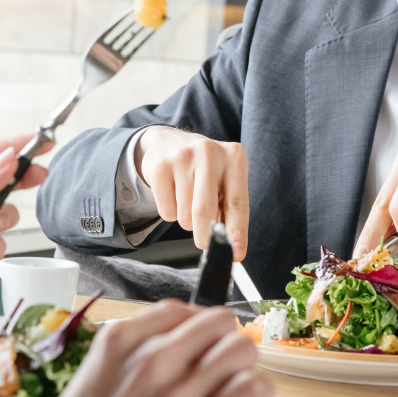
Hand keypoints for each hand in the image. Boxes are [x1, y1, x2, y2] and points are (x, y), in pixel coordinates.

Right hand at [45, 301, 272, 396]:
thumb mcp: (93, 382)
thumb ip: (130, 354)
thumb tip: (177, 342)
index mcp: (119, 342)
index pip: (180, 309)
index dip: (195, 327)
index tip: (197, 343)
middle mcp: (152, 360)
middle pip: (217, 321)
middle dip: (222, 342)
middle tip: (217, 366)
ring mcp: (180, 394)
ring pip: (241, 350)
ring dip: (240, 369)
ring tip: (230, 387)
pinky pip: (254, 388)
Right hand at [134, 126, 249, 260]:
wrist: (169, 142)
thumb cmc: (205, 170)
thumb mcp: (226, 180)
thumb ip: (231, 211)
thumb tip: (234, 250)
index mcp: (234, 157)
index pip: (237, 203)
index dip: (237, 232)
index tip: (236, 254)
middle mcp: (210, 153)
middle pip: (205, 212)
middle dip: (204, 236)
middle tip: (204, 241)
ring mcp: (182, 157)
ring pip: (185, 216)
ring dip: (187, 221)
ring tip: (188, 200)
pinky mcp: (159, 167)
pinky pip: (166, 212)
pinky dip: (171, 213)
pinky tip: (174, 194)